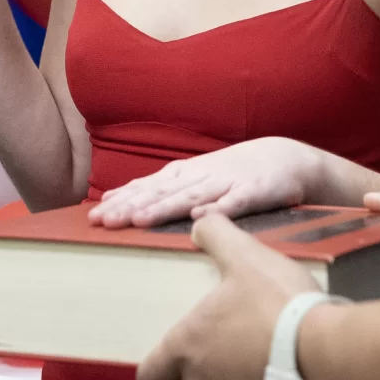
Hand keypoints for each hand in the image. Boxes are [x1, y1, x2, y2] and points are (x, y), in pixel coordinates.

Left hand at [90, 137, 324, 228]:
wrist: (286, 158)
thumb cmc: (235, 173)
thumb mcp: (195, 178)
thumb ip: (159, 190)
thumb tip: (117, 200)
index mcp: (185, 175)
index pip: (147, 188)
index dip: (120, 202)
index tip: (93, 217)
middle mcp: (200, 176)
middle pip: (161, 192)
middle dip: (131, 206)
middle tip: (104, 221)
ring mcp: (226, 182)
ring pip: (191, 196)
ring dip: (165, 207)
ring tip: (140, 219)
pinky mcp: (254, 192)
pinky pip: (235, 202)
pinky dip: (218, 209)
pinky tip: (201, 218)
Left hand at [137, 213, 322, 379]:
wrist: (329, 356)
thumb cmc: (279, 304)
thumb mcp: (246, 256)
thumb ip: (216, 235)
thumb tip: (199, 223)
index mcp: (187, 349)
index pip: (149, 375)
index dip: (156, 368)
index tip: (171, 359)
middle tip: (222, 354)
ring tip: (261, 369)